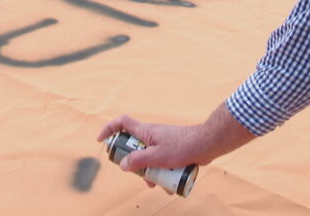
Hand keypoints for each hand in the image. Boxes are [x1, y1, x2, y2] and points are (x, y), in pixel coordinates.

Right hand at [97, 105, 256, 173]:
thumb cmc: (183, 146)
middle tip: (138, 175)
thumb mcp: (157, 156)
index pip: (122, 123)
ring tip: (158, 185)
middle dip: (134, 164)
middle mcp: (151, 136)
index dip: (109, 129)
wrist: (207, 145)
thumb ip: (139, 160)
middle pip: (134, 148)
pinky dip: (162, 174)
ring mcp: (162, 143)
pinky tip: (170, 185)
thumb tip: (123, 164)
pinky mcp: (172, 152)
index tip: (102, 141)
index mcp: (145, 131)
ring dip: (150, 173)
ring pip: (148, 159)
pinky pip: (161, 163)